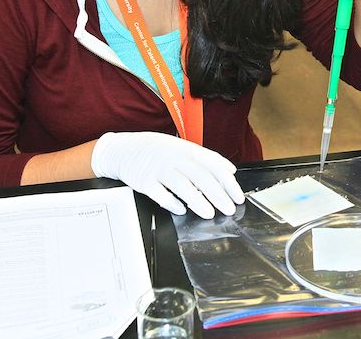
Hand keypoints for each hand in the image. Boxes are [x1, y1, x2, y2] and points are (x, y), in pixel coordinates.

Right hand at [91, 131, 244, 217]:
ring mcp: (158, 168)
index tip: (237, 196)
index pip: (213, 165)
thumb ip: (204, 158)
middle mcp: (174, 157)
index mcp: (186, 149)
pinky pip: (159, 193)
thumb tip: (229, 170)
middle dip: (218, 194)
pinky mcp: (144, 181)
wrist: (123, 149)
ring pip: (182, 185)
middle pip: (200, 176)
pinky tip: (181, 210)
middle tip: (229, 208)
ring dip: (198, 201)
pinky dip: (171, 202)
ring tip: (209, 213)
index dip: (227, 182)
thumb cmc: (155, 150)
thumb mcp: (181, 147)